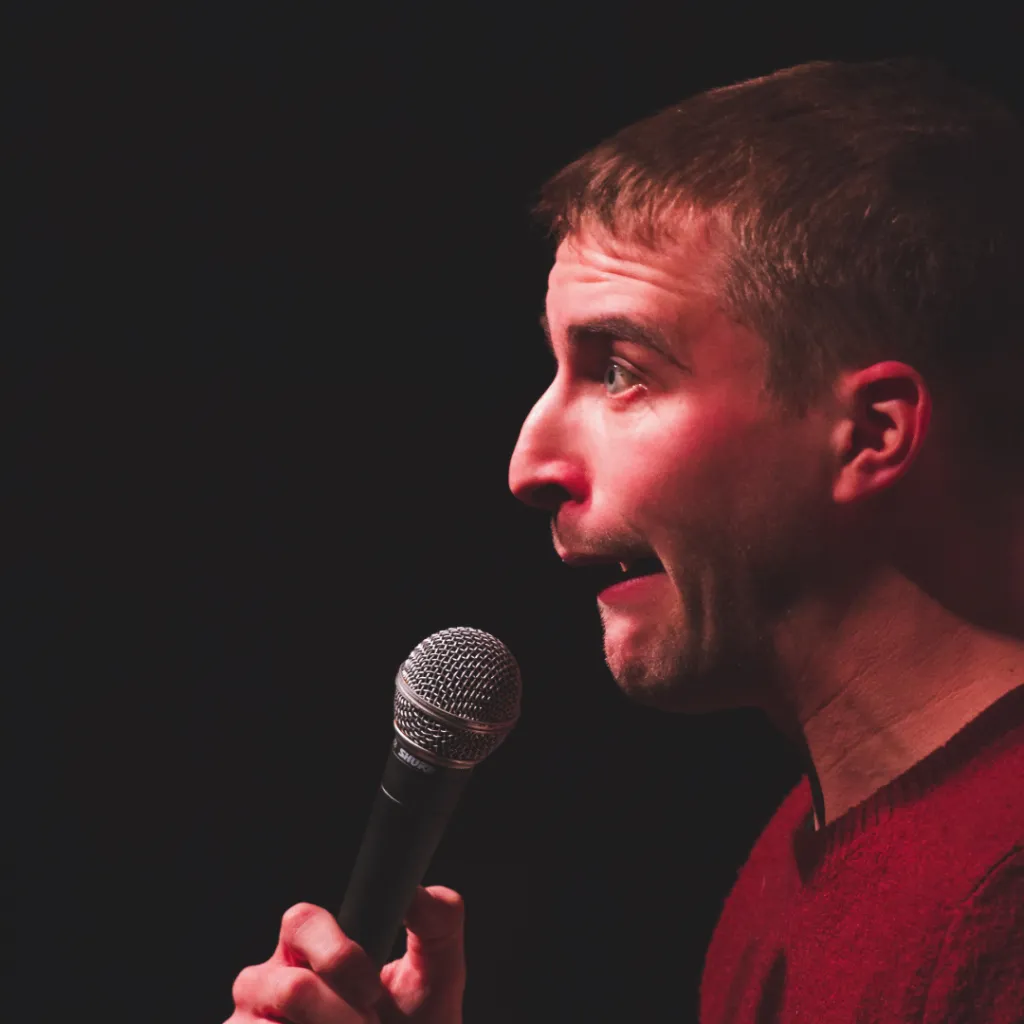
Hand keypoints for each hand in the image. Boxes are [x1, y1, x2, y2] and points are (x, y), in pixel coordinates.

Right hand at [226, 885, 465, 1023]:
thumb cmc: (414, 1023)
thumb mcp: (435, 975)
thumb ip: (437, 923)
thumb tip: (417, 892)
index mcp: (309, 945)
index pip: (300, 920)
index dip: (339, 957)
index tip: (374, 992)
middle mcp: (268, 981)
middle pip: (291, 987)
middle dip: (340, 1016)